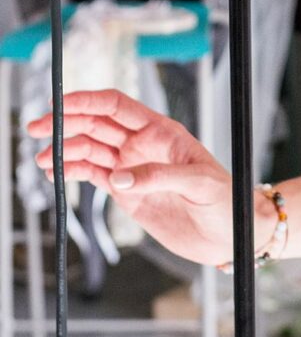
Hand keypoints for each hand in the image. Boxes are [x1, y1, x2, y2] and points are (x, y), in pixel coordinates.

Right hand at [27, 89, 235, 266]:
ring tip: (41, 158)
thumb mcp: (199, 183)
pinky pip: (93, 175)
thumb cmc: (224, 201)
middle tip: (36, 128)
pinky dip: (72, 171)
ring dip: (64, 150)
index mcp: (161, 130)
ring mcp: (132, 167)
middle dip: (65, 122)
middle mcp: (143, 144)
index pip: (117, 105)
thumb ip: (159, 177)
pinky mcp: (127, 192)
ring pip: (90, 149)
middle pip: (96, 124)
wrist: (229, 235)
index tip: (60, 104)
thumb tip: (119, 178)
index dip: (87, 100)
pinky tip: (55, 172)